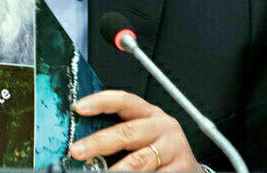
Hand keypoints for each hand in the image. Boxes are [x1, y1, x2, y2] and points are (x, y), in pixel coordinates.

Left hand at [69, 90, 201, 171]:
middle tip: (78, 151)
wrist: (188, 168)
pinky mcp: (181, 169)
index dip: (100, 102)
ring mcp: (173, 148)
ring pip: (139, 160)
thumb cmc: (158, 147)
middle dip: (98, 143)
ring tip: (101, 172)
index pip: (123, 100)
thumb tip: (84, 138)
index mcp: (149, 112)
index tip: (79, 108)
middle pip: (127, 132)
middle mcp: (163, 127)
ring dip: (117, 169)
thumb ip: (119, 130)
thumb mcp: (141, 132)